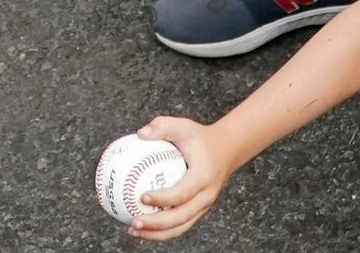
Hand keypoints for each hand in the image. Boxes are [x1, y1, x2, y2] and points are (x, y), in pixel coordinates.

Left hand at [128, 117, 239, 239]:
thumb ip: (163, 126)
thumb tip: (140, 133)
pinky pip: (180, 225)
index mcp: (203, 176)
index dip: (163, 198)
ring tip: (132, 230)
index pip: (183, 192)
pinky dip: (161, 231)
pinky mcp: (198, 211)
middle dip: (156, 225)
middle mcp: (206, 196)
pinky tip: (141, 228)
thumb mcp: (183, 126)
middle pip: (181, 217)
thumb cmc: (200, 138)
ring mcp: (203, 206)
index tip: (142, 196)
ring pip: (180, 227)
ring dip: (156, 234)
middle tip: (133, 222)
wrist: (226, 150)